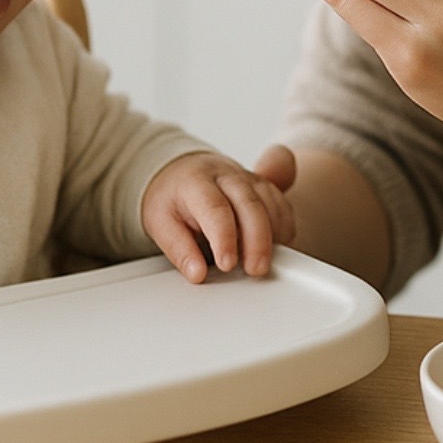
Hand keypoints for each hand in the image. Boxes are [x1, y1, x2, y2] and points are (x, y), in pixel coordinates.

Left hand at [142, 151, 296, 280]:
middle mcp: (226, 176)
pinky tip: (273, 246)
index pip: (215, 208)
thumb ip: (178, 248)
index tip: (226, 265)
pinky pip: (282, 205)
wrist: (183, 169)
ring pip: (271, 203)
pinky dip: (283, 228)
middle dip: (257, 240)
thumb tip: (196, 273)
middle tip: (255, 270)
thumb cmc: (172, 197)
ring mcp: (248, 179)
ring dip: (273, 235)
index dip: (224, 238)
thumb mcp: (159, 222)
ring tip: (262, 263)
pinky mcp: (265, 186)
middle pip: (250, 204)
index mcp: (196, 182)